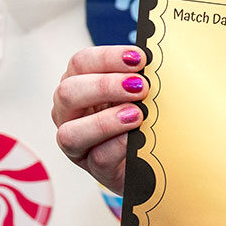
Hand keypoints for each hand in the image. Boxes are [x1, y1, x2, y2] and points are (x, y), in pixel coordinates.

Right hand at [51, 45, 147, 192]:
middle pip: (68, 93)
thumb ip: (141, 78)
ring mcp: (77, 143)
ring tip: (137, 115)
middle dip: (105, 86)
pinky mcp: (94, 168)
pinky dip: (118, 146)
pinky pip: (98, 157)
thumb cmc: (140, 117)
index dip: (108, 57)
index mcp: (79, 84)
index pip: (81, 63)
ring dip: (106, 121)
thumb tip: (157, 62)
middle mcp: (69, 113)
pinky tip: (136, 138)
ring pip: (71, 132)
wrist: (150, 158)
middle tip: (141, 87)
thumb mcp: (139, 92)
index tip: (140, 58)